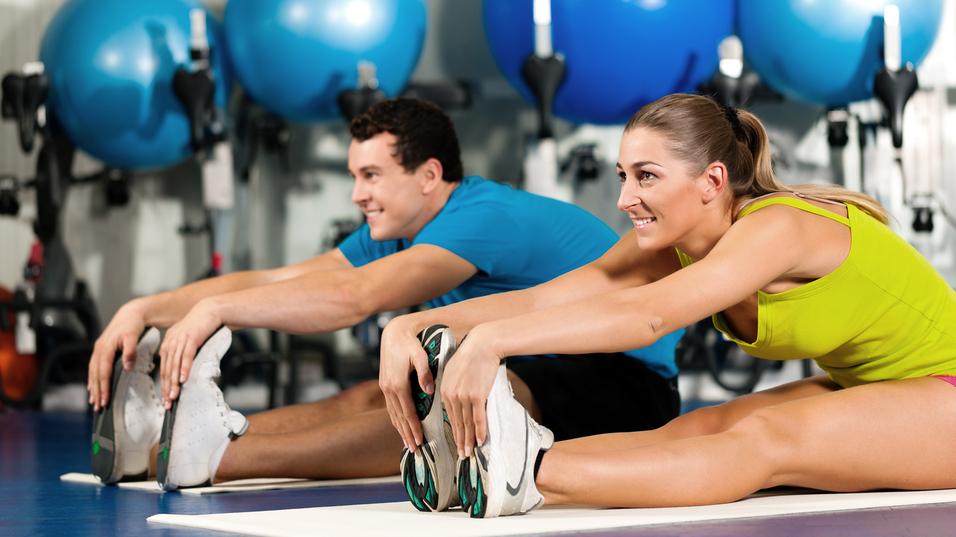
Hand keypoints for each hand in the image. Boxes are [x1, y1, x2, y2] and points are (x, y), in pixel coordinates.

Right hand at [87, 301, 146, 410]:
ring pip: (93, 373)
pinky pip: (94, 368)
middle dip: (97, 392)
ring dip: (93, 388)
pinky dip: (93, 380)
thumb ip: (130, 351)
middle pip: (96, 375)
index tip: (105, 401)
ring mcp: (98, 350)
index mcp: (105, 348)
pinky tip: (93, 388)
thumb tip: (127, 367)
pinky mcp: (100, 351)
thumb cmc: (132, 325)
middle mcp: (98, 350)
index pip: (103, 373)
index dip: (104, 388)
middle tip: (99, 407)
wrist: (130, 314)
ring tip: (94, 402)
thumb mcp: (133, 336)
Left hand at [158, 299, 221, 407]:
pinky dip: (185, 369)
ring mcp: (181, 340)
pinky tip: (184, 379)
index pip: (165, 368)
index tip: (166, 398)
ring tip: (174, 395)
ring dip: (174, 382)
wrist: (211, 309)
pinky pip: (186, 356)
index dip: (164, 384)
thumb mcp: (188, 338)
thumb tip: (183, 368)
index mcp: (168, 343)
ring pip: (175, 365)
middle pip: (167, 369)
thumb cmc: (203, 326)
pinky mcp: (192, 338)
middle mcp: (171, 342)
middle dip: (166, 387)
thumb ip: (182, 350)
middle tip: (167, 402)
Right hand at [379, 315, 432, 450]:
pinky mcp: (384, 384)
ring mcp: (385, 387)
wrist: (393, 333)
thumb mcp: (420, 355)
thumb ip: (425, 373)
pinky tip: (400, 426)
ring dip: (400, 430)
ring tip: (408, 443)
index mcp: (398, 384)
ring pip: (393, 414)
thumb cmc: (409, 343)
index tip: (420, 441)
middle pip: (399, 417)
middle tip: (415, 450)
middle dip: (407, 434)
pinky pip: (390, 407)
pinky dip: (395, 419)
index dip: (414, 428)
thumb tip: (430, 391)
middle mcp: (389, 389)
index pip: (408, 412)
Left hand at [439, 324, 502, 457]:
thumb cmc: (471, 356)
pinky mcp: (477, 395)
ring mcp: (464, 396)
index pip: (448, 416)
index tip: (455, 442)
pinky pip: (478, 417)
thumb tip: (455, 401)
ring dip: (468, 440)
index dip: (453, 431)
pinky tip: (480, 441)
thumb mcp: (454, 371)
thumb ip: (452, 387)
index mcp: (444, 390)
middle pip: (456, 423)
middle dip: (459, 440)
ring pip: (466, 423)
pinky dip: (480, 430)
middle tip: (461, 455)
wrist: (483, 345)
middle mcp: (452, 395)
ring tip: (469, 452)